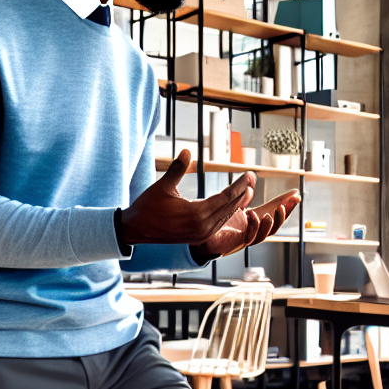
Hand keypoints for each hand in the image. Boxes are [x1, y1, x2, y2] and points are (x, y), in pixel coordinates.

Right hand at [122, 150, 259, 248]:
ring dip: (238, 203)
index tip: (249, 174)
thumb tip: (187, 150)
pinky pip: (219, 224)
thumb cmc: (147, 206)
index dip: (239, 185)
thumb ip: (177, 169)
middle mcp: (203, 227)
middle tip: (253, 177)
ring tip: (248, 189)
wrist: (135, 230)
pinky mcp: (198, 238)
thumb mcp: (162, 186)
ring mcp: (201, 235)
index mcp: (196, 214)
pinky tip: (233, 205)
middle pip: (230, 207)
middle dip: (242, 191)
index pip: (225, 198)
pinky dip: (227, 213)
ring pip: (226, 217)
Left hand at [190, 188, 300, 261]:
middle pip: (274, 223)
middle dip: (286, 213)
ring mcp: (245, 238)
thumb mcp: (231, 202)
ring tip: (279, 210)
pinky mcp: (236, 243)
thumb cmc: (212, 220)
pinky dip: (255, 227)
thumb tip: (252, 176)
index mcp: (252, 219)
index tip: (296, 194)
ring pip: (266, 233)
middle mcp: (251, 230)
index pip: (273, 211)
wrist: (197, 236)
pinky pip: (250, 237)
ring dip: (274, 222)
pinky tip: (254, 215)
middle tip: (293, 201)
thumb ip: (242, 192)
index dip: (285, 203)